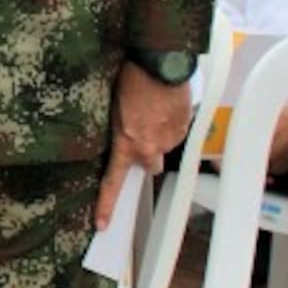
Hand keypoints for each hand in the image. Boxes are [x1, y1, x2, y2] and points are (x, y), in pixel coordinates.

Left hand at [94, 61, 191, 230]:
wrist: (160, 62)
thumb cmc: (131, 79)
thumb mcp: (113, 108)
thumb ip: (118, 131)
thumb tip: (121, 136)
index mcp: (126, 145)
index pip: (114, 182)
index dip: (107, 205)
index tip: (102, 224)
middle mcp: (149, 148)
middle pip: (151, 167)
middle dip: (146, 157)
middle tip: (142, 135)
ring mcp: (170, 139)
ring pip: (164, 148)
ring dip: (159, 137)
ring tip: (153, 111)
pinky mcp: (184, 127)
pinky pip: (176, 133)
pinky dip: (171, 125)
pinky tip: (164, 106)